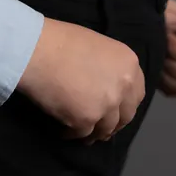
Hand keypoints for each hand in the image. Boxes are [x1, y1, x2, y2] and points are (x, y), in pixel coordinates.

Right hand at [16, 17, 144, 142]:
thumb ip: (110, 69)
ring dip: (94, 132)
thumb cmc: (62, 41)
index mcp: (129, 64)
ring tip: (79, 130)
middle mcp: (124, 85)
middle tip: (98, 125)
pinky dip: (73, 134)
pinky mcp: (87, 120)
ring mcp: (107, 104)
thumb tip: (106, 86)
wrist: (38, 50)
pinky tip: (63, 129)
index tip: (115, 109)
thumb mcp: (98, 47)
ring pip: (106, 129)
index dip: (125, 104)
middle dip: (113, 123)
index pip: (137, 94)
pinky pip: (83, 134)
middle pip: (126, 116)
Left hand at [159, 0, 175, 97]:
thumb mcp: (162, 10)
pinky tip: (158, 67)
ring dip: (166, 74)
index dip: (174, 49)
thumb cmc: (155, 11)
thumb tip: (168, 40)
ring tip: (157, 57)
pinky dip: (165, 83)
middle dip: (170, 64)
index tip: (164, 36)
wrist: (147, 19)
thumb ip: (170, 24)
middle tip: (158, 50)